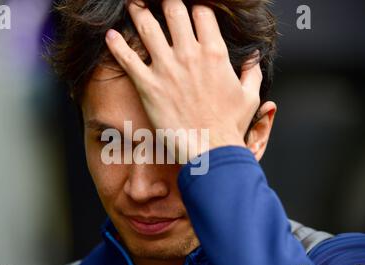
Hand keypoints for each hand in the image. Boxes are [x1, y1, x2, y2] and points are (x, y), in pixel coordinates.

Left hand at [105, 0, 261, 160]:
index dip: (194, 8)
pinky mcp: (148, 85)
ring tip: (132, 4)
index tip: (189, 9)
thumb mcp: (250, 96)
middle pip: (173, 11)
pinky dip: (116, 45)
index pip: (201, 13)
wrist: (210, 149)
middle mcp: (189, 54)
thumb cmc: (229, 126)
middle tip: (156, 0)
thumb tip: (254, 57)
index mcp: (214, 52)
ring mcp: (166, 68)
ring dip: (138, 11)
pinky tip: (109, 35)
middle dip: (165, 1)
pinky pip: (127, 59)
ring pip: (148, 27)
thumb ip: (252, 71)